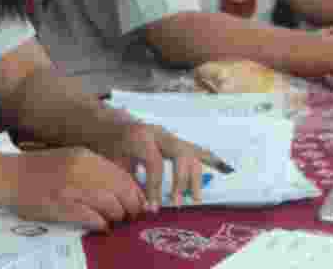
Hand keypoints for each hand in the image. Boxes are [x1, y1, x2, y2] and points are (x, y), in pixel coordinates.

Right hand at [13, 146, 147, 230]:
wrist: (9, 176)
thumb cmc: (41, 168)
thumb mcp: (71, 157)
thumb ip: (94, 168)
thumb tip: (121, 185)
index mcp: (85, 156)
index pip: (121, 174)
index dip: (135, 190)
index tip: (140, 201)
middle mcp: (80, 170)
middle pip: (120, 189)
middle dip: (131, 205)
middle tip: (133, 214)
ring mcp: (70, 188)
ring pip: (109, 204)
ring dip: (117, 215)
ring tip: (117, 220)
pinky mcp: (60, 206)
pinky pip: (90, 217)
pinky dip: (101, 223)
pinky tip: (102, 226)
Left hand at [90, 120, 226, 208]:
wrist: (109, 125)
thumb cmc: (109, 145)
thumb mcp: (114, 162)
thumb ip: (130, 182)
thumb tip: (144, 206)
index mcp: (142, 136)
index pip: (155, 163)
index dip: (155, 187)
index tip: (153, 207)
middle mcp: (160, 133)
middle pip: (180, 155)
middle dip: (181, 181)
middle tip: (177, 202)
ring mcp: (169, 135)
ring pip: (191, 153)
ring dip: (194, 177)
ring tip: (195, 198)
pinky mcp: (175, 141)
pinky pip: (195, 149)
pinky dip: (209, 159)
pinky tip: (224, 168)